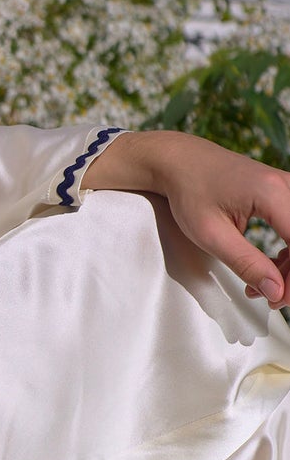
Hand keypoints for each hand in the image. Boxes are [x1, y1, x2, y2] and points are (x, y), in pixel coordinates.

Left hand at [83, 129, 289, 306]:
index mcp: (271, 193)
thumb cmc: (189, 191)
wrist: (179, 162)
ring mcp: (286, 186)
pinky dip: (289, 252)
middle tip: (269, 297)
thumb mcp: (211, 235)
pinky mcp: (282, 192)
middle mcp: (286, 185)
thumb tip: (275, 290)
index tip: (278, 298)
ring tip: (259, 285)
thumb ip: (246, 264)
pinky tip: (268, 267)